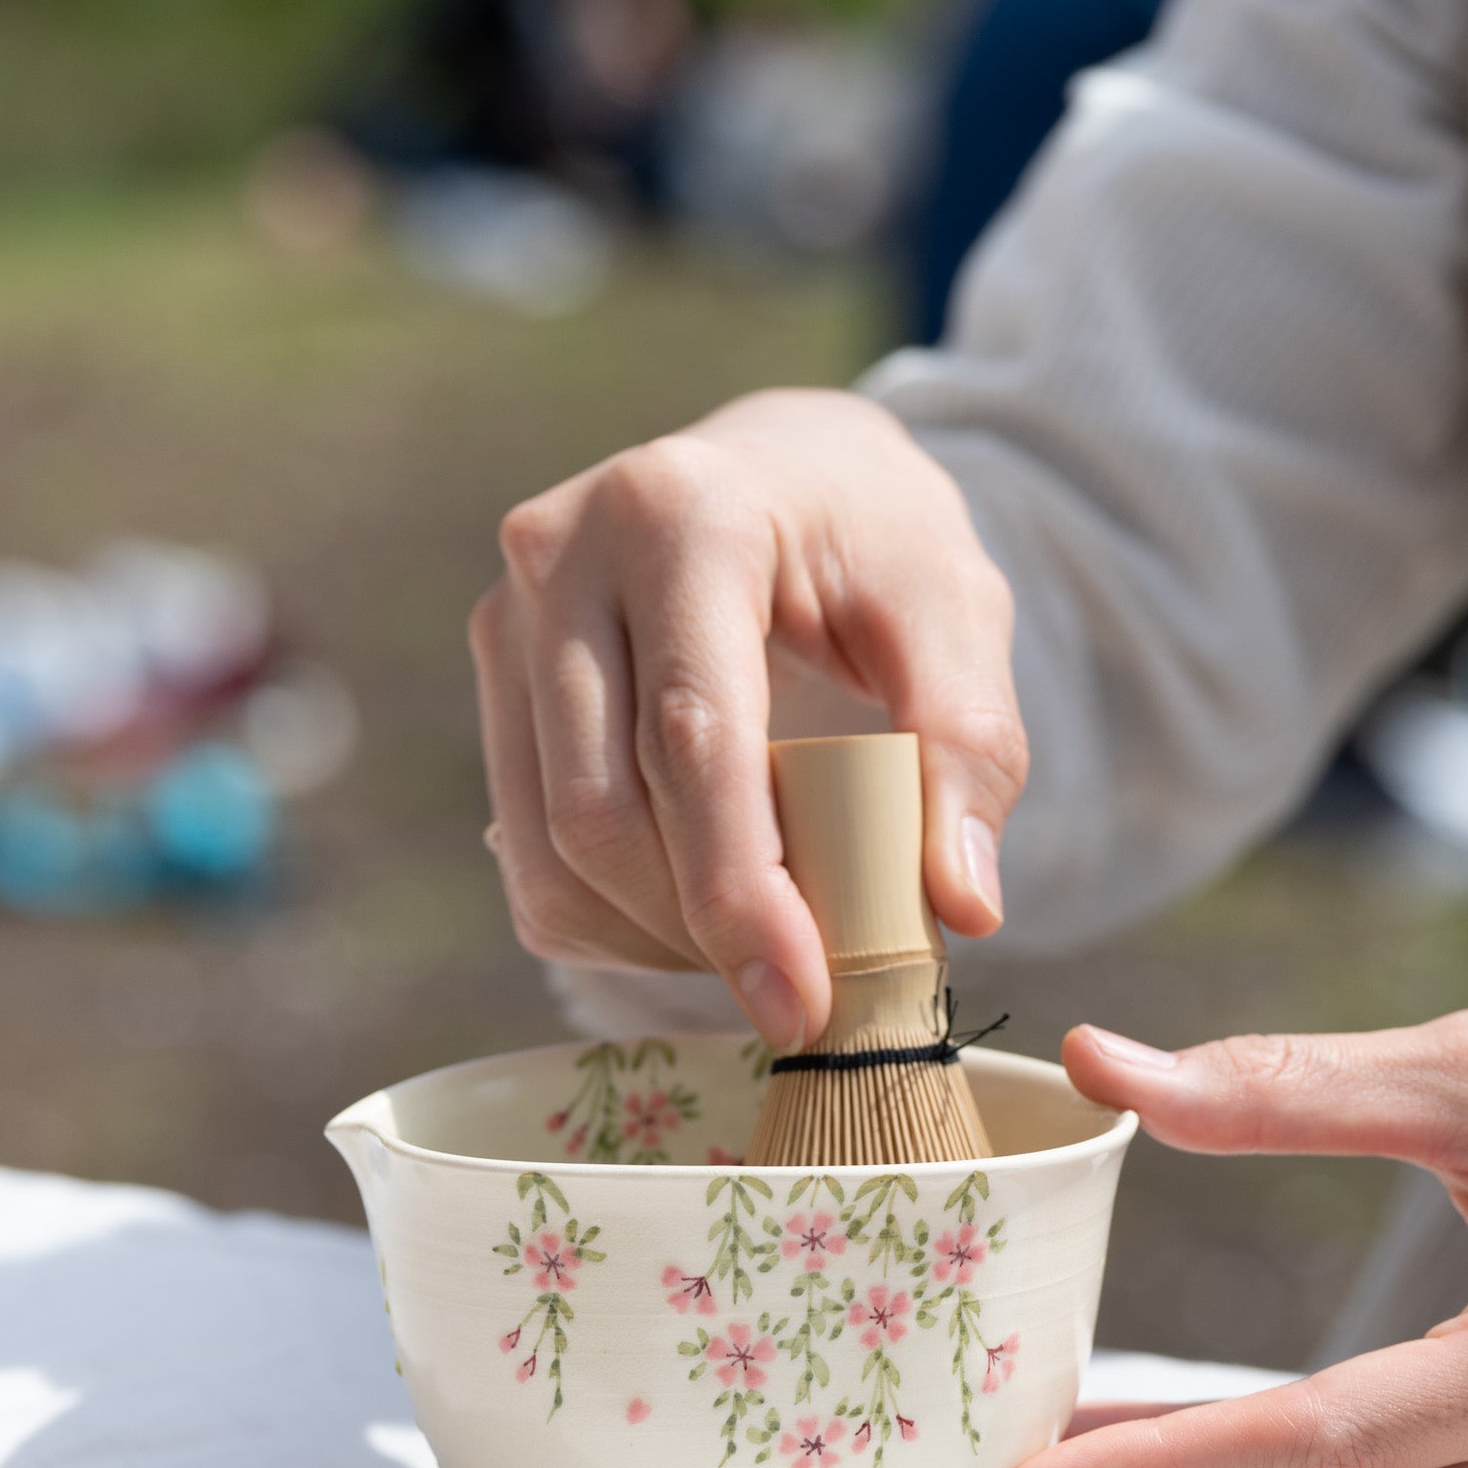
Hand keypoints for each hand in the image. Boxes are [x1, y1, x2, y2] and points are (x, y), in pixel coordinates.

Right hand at [469, 388, 1025, 1045]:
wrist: (786, 469)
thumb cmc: (876, 540)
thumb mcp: (958, 610)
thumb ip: (972, 745)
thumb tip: (960, 906)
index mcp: (680, 515)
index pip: (691, 740)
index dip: (739, 890)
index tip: (801, 998)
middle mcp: (562, 556)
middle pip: (601, 810)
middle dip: (700, 933)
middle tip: (799, 996)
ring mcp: (509, 619)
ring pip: (549, 849)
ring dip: (654, 940)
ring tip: (761, 949)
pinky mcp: (496, 681)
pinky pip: (527, 858)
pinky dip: (612, 923)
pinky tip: (698, 915)